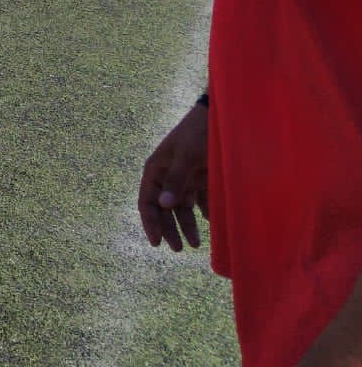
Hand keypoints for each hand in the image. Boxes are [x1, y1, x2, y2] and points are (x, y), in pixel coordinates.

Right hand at [138, 104, 208, 251]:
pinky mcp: (202, 179)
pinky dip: (204, 215)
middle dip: (170, 229)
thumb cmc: (198, 134)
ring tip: (196, 244)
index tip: (157, 242)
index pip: (146, 202)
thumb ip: (176, 181)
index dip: (150, 223)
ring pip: (182, 209)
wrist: (220, 117)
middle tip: (178, 249)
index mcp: (156, 170)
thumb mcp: (186, 156)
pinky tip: (210, 225)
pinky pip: (200, 202)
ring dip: (187, 226)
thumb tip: (163, 205)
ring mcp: (185, 178)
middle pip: (163, 209)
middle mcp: (167, 176)